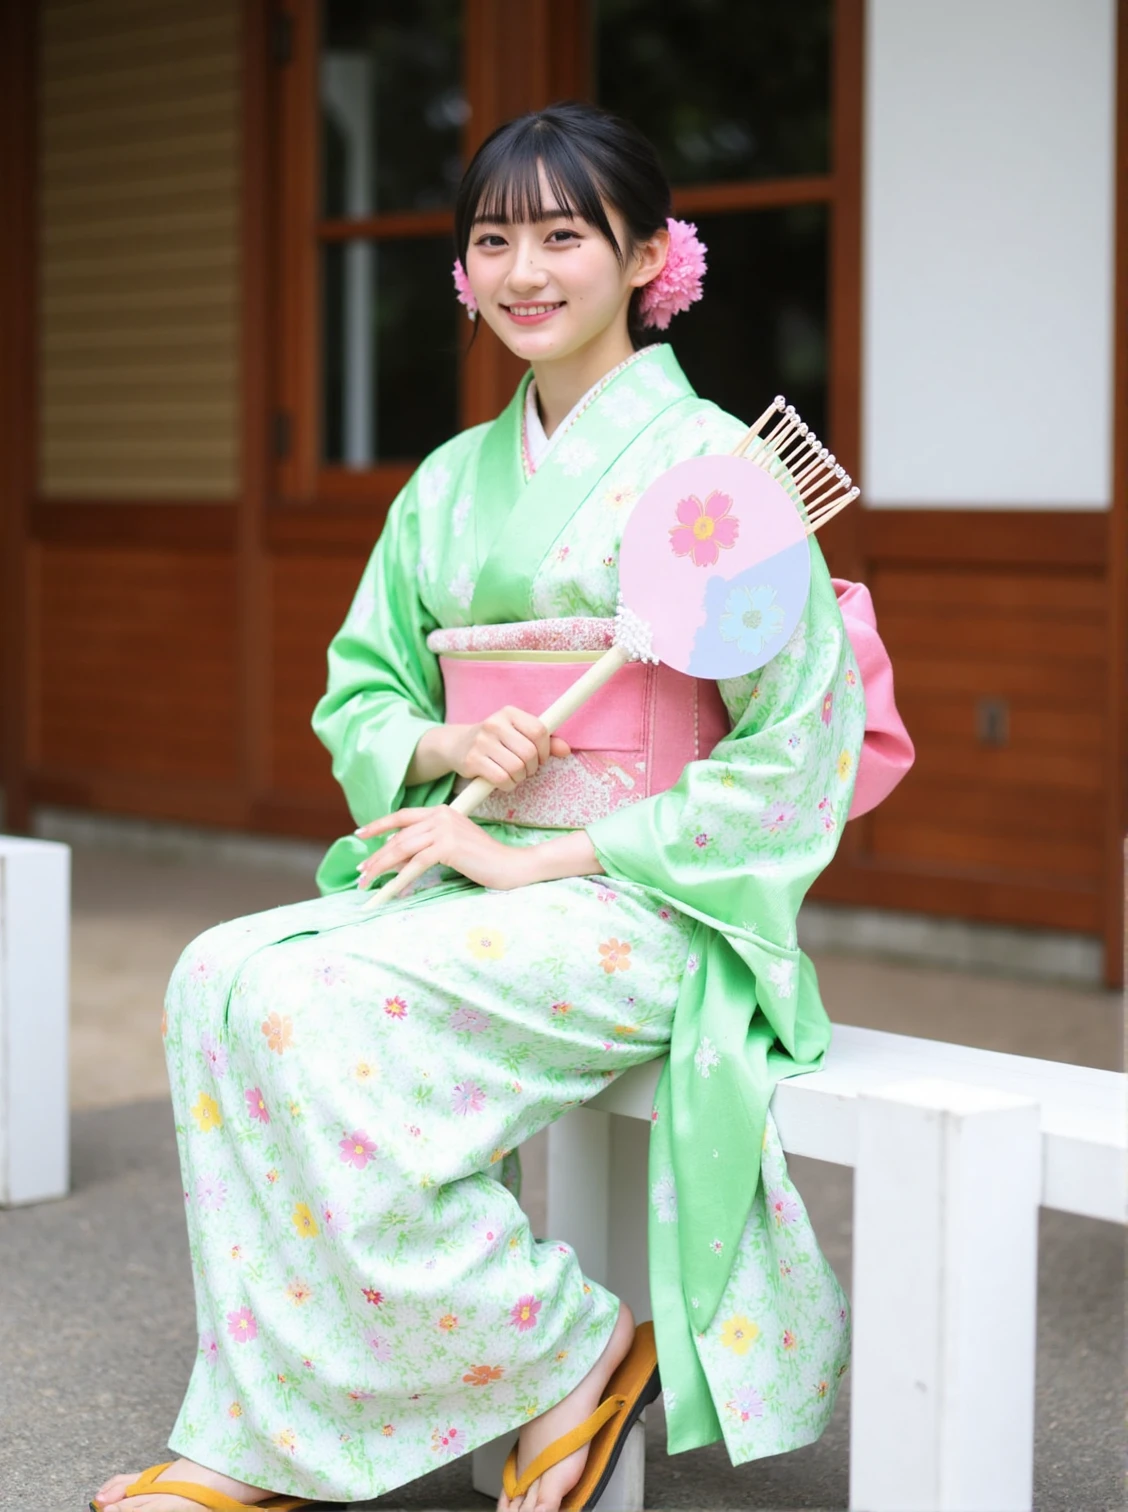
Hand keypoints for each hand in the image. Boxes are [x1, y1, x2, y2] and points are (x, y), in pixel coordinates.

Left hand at [355, 805, 534, 891]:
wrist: (510, 866)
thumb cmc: (483, 859)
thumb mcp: (450, 847)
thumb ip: (425, 846)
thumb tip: (394, 858)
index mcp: (442, 811)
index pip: (402, 816)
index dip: (379, 825)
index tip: (359, 834)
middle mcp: (441, 815)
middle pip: (399, 836)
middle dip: (376, 856)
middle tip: (361, 873)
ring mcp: (444, 829)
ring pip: (402, 849)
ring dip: (381, 868)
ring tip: (368, 883)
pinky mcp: (448, 846)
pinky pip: (416, 864)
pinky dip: (400, 879)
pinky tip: (391, 891)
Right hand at [445, 707, 570, 789]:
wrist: (457, 745)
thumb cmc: (496, 741)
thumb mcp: (518, 734)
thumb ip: (545, 741)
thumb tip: (566, 750)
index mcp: (509, 713)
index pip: (539, 731)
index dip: (545, 749)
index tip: (540, 757)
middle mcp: (494, 723)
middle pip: (529, 753)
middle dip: (532, 767)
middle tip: (525, 769)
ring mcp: (481, 742)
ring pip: (516, 768)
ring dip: (520, 777)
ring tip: (513, 774)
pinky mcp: (471, 760)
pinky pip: (502, 779)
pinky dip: (508, 785)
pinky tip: (503, 781)